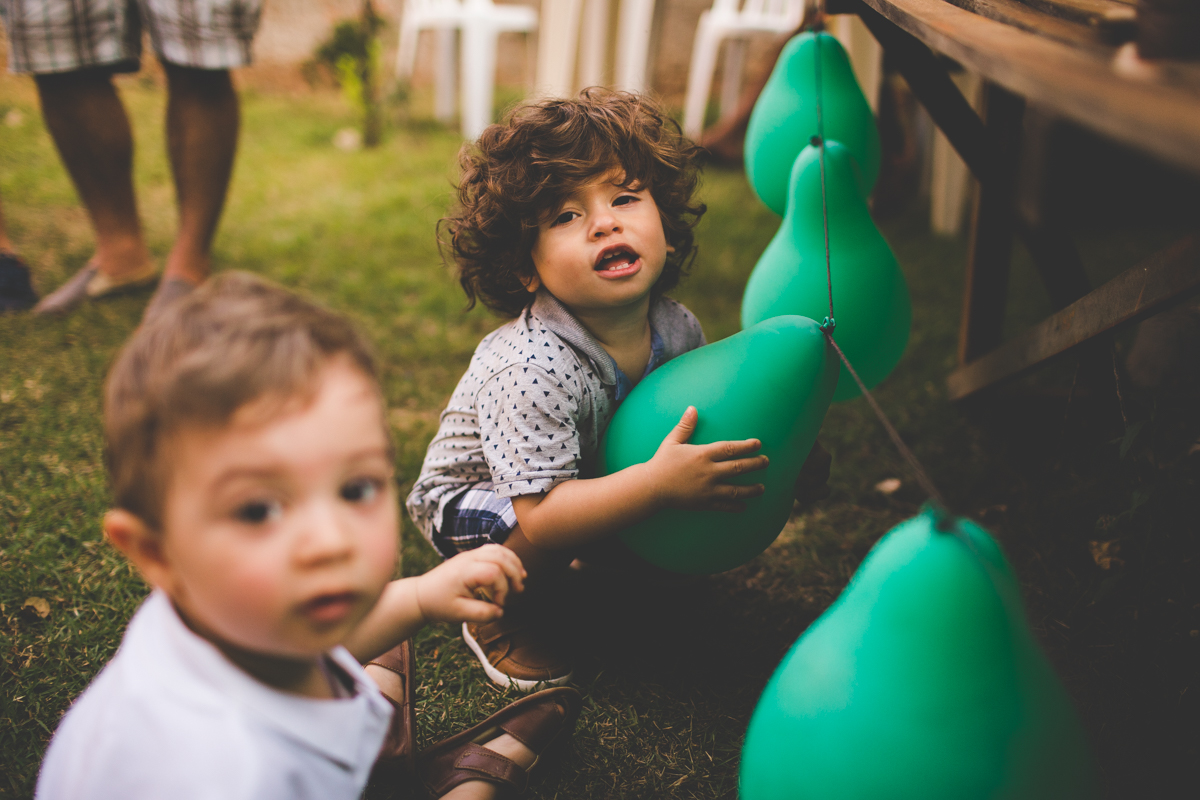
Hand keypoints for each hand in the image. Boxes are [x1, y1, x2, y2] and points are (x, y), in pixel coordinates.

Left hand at [414, 544, 525, 623]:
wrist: (422, 595)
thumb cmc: (439, 604)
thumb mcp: (459, 614)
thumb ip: (481, 614)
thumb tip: (501, 611)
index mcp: (465, 572)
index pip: (494, 572)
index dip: (502, 589)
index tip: (498, 604)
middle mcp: (468, 559)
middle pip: (500, 556)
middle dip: (514, 573)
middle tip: (518, 590)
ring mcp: (469, 555)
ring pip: (499, 550)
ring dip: (513, 563)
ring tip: (521, 579)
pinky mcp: (471, 556)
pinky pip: (493, 550)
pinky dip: (506, 558)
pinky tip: (512, 570)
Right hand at [646, 406, 768, 511]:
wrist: (651, 487)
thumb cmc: (662, 462)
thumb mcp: (672, 441)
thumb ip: (685, 426)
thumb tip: (693, 408)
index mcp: (702, 454)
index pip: (729, 448)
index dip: (746, 446)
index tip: (758, 444)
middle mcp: (708, 472)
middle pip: (738, 467)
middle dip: (755, 464)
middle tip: (766, 462)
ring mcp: (707, 489)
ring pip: (736, 489)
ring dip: (752, 489)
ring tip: (762, 487)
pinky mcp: (704, 503)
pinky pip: (725, 506)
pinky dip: (736, 506)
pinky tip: (745, 506)